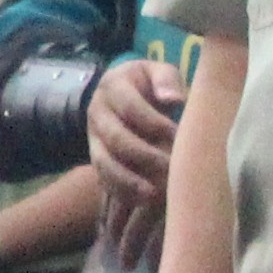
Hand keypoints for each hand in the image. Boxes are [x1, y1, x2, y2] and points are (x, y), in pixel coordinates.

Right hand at [86, 59, 183, 249]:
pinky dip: (121, 191)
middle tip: (171, 167)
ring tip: (153, 194)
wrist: (122, 93)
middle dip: (144, 156)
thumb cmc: (150, 84)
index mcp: (112, 86)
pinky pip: (103, 178)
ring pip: (104, 163)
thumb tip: (175, 99)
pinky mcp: (96, 158)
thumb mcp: (159, 71)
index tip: (180, 136)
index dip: (155, 124)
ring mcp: (92, 137)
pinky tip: (142, 201)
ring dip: (128, 180)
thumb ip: (167, 80)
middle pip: (115, 138)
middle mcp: (97, 111)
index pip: (131, 107)